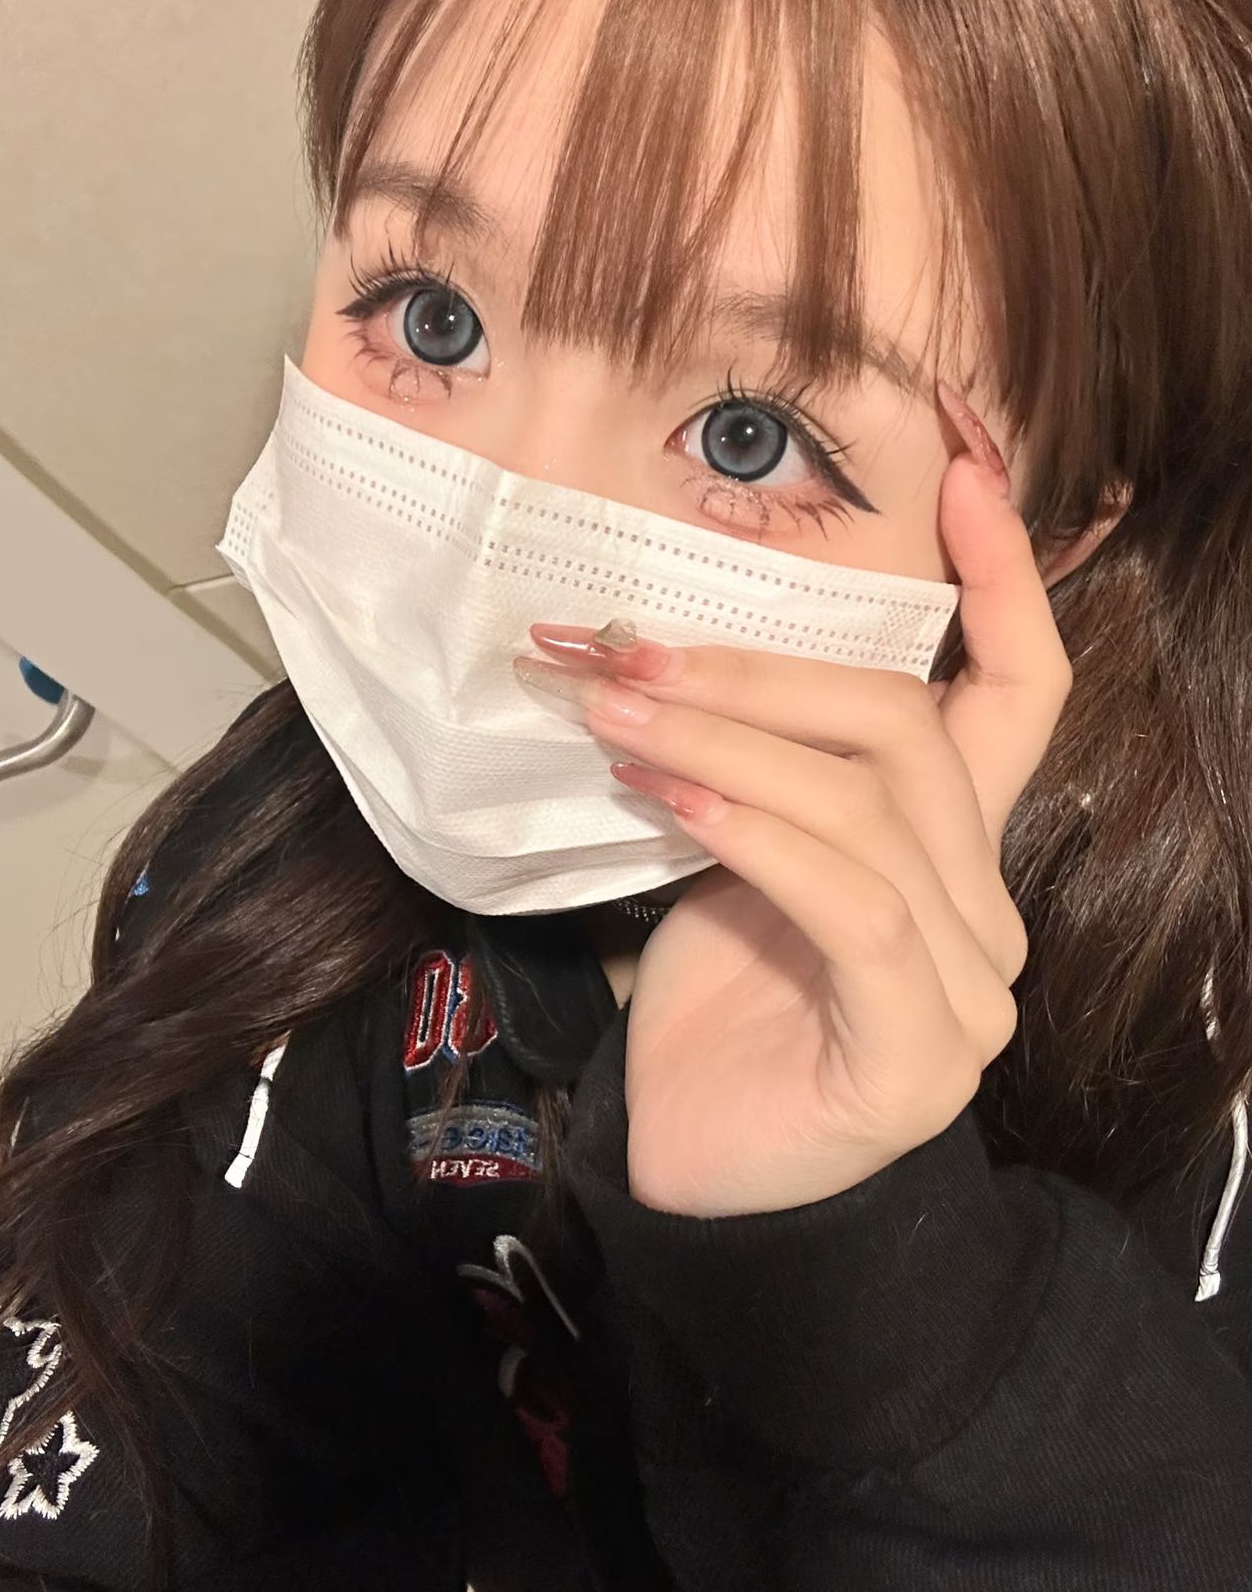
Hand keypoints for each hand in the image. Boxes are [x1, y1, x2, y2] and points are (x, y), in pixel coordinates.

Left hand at [521, 393, 1071, 1216]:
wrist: (696, 1166)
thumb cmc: (719, 999)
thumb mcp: (738, 849)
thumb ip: (757, 763)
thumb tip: (666, 645)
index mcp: (956, 847)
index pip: (1021, 693)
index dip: (1006, 582)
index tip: (965, 471)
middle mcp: (988, 905)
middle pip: (912, 734)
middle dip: (767, 674)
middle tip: (631, 648)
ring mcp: (974, 987)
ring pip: (870, 809)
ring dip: (730, 740)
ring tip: (616, 710)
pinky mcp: (920, 1052)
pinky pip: (850, 903)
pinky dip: (754, 832)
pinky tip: (667, 796)